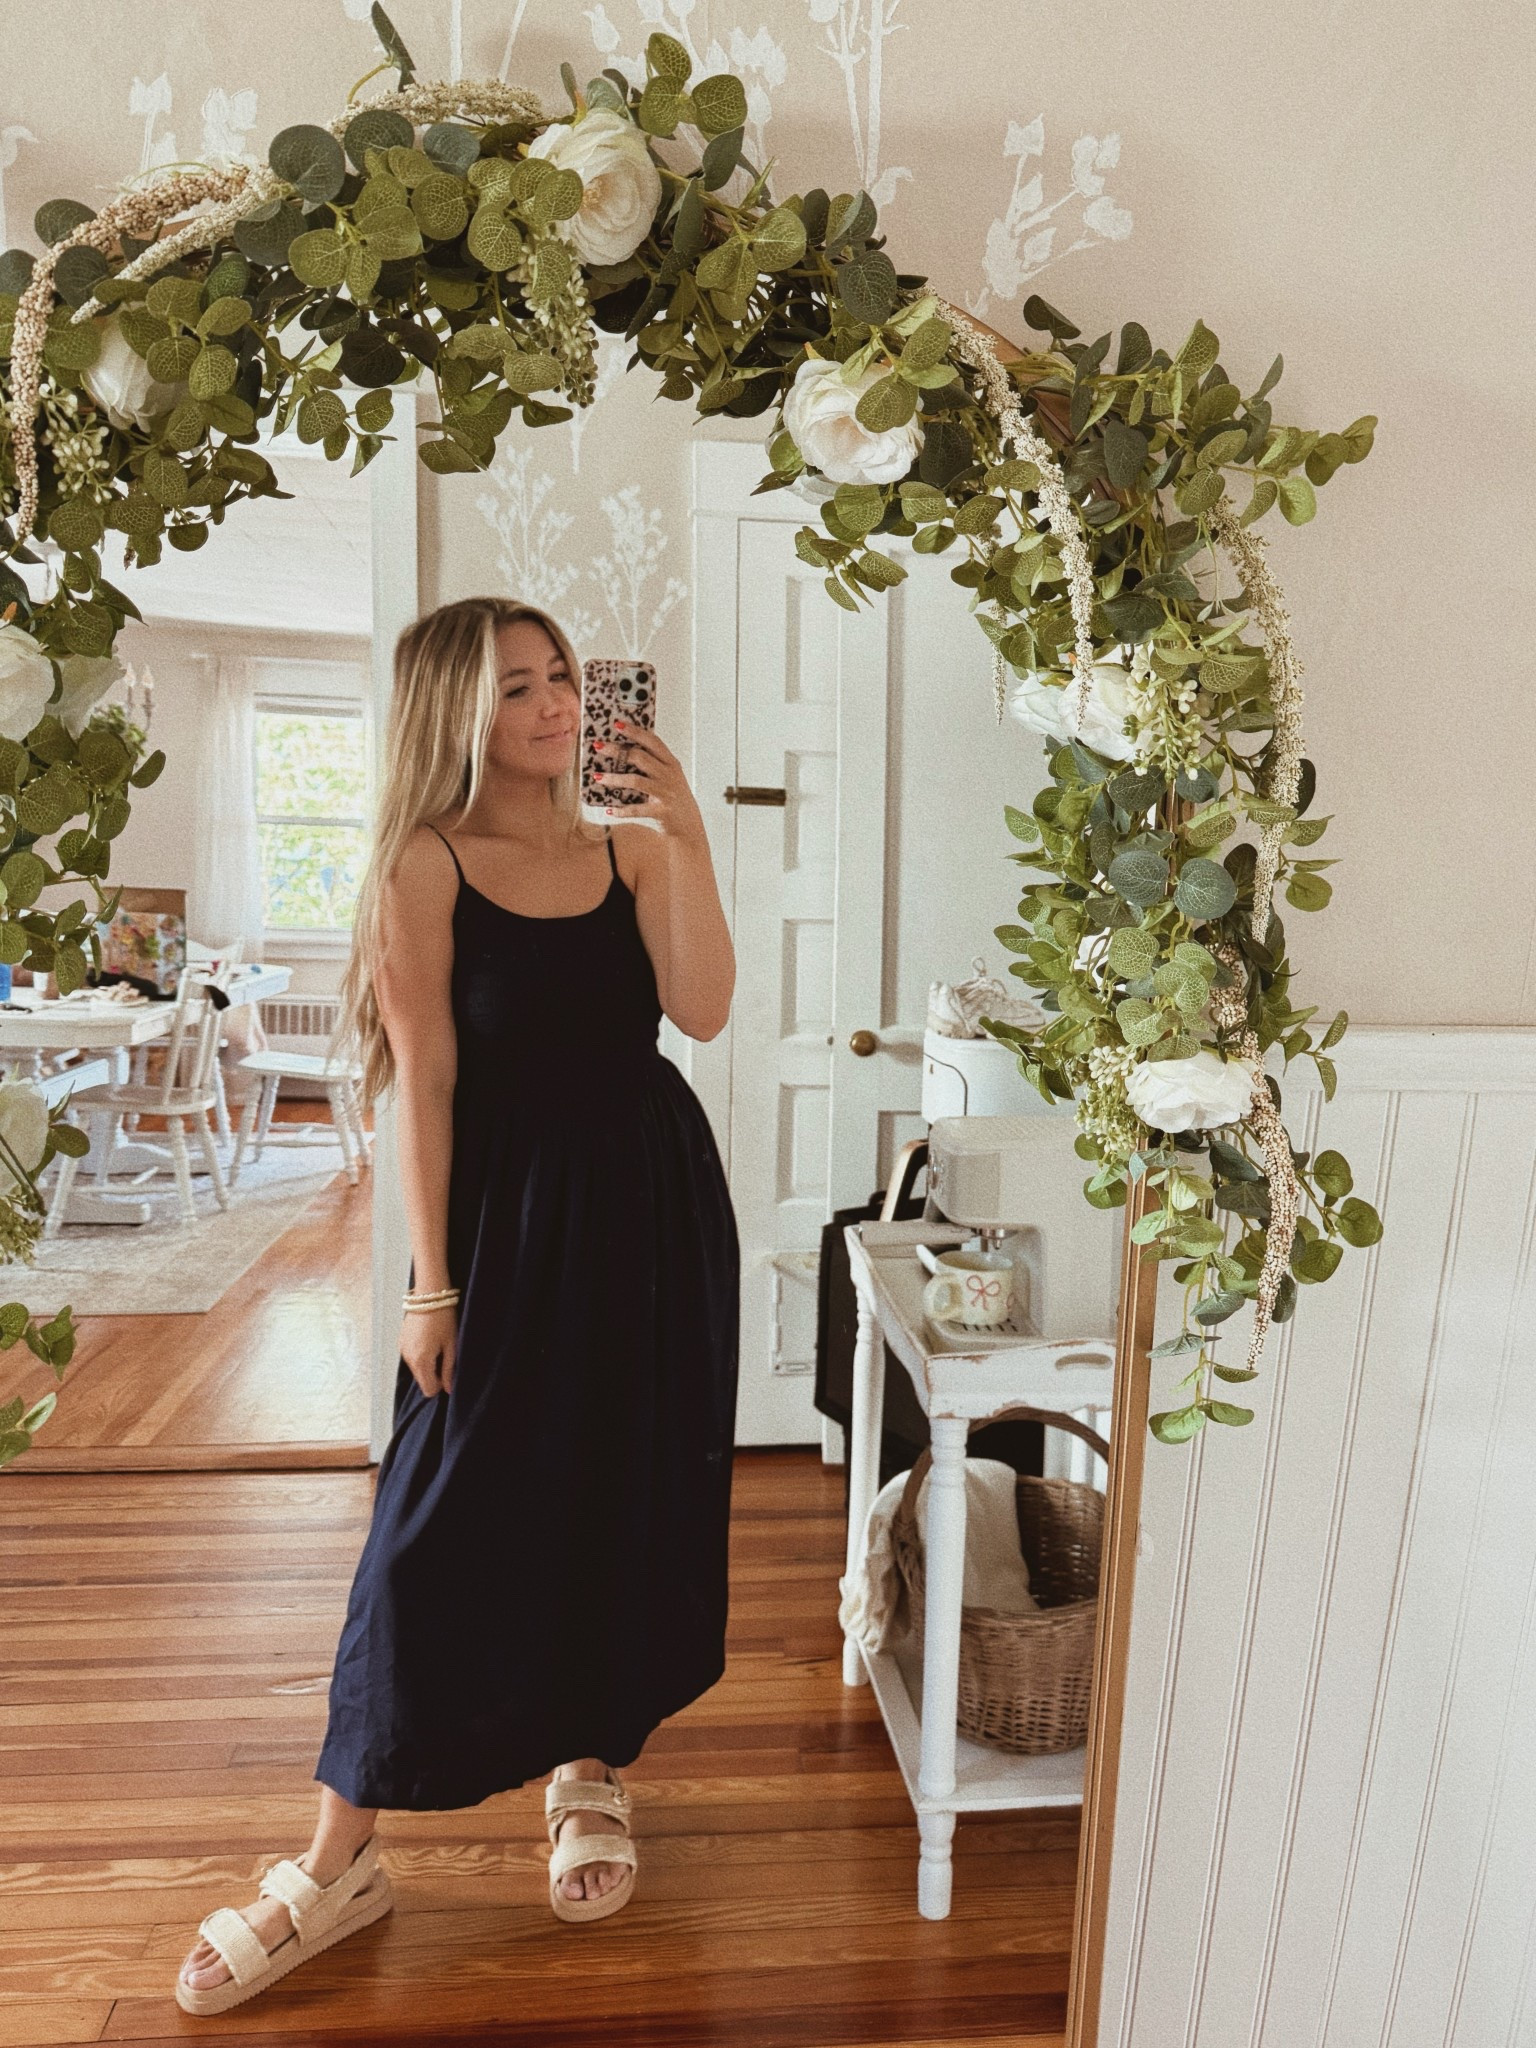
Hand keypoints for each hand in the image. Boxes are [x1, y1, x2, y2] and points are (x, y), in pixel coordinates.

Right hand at [400, 1305, 455, 1397]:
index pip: (428, 1390)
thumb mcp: (451, 1344)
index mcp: (421, 1360)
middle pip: (422, 1381)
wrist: (429, 1294)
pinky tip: (429, 1340)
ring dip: (428, 1364)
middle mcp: (408, 1358)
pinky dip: (421, 1355)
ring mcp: (402, 1350)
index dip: (441, 1384)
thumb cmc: (443, 1317)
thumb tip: (449, 1389)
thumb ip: (449, 1369)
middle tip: (445, 1354)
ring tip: (437, 1344)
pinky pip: (412, 1358)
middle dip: (434, 1374)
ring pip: (416, 1369)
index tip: (448, 1370)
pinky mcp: (401, 1342)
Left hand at [594, 724, 705, 841]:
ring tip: (597, 777)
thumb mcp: (669, 777)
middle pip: (640, 757)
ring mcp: (666, 793)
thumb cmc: (673, 799)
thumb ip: (653, 765)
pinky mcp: (661, 811)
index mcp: (671, 763)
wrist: (689, 826)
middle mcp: (669, 775)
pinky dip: (622, 810)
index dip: (635, 731)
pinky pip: (637, 809)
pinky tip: (610, 810)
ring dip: (614, 778)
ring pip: (635, 781)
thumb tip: (622, 754)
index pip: (653, 742)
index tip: (618, 724)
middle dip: (617, 750)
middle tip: (598, 746)